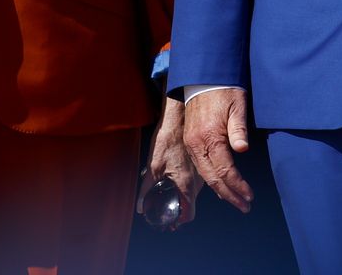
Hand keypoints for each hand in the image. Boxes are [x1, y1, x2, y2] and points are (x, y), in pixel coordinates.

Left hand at [137, 96, 203, 227]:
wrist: (178, 119)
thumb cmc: (167, 140)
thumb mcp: (152, 166)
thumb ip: (146, 189)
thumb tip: (141, 206)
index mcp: (186, 184)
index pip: (189, 214)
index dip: (179, 221)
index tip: (171, 222)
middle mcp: (198, 181)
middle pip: (191, 204)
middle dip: (180, 209)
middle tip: (167, 209)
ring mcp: (200, 172)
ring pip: (194, 193)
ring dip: (183, 196)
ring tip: (169, 193)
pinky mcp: (199, 164)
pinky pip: (196, 181)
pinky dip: (187, 185)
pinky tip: (175, 178)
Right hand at [181, 87, 253, 213]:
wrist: (202, 77)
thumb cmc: (223, 89)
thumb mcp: (237, 105)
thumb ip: (238, 129)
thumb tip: (243, 149)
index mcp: (209, 137)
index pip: (225, 170)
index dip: (238, 185)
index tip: (249, 196)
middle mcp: (196, 144)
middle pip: (212, 178)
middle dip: (229, 195)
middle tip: (245, 206)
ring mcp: (191, 143)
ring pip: (204, 174)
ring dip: (221, 189)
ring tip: (236, 200)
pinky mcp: (190, 140)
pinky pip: (200, 165)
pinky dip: (212, 178)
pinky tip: (221, 184)